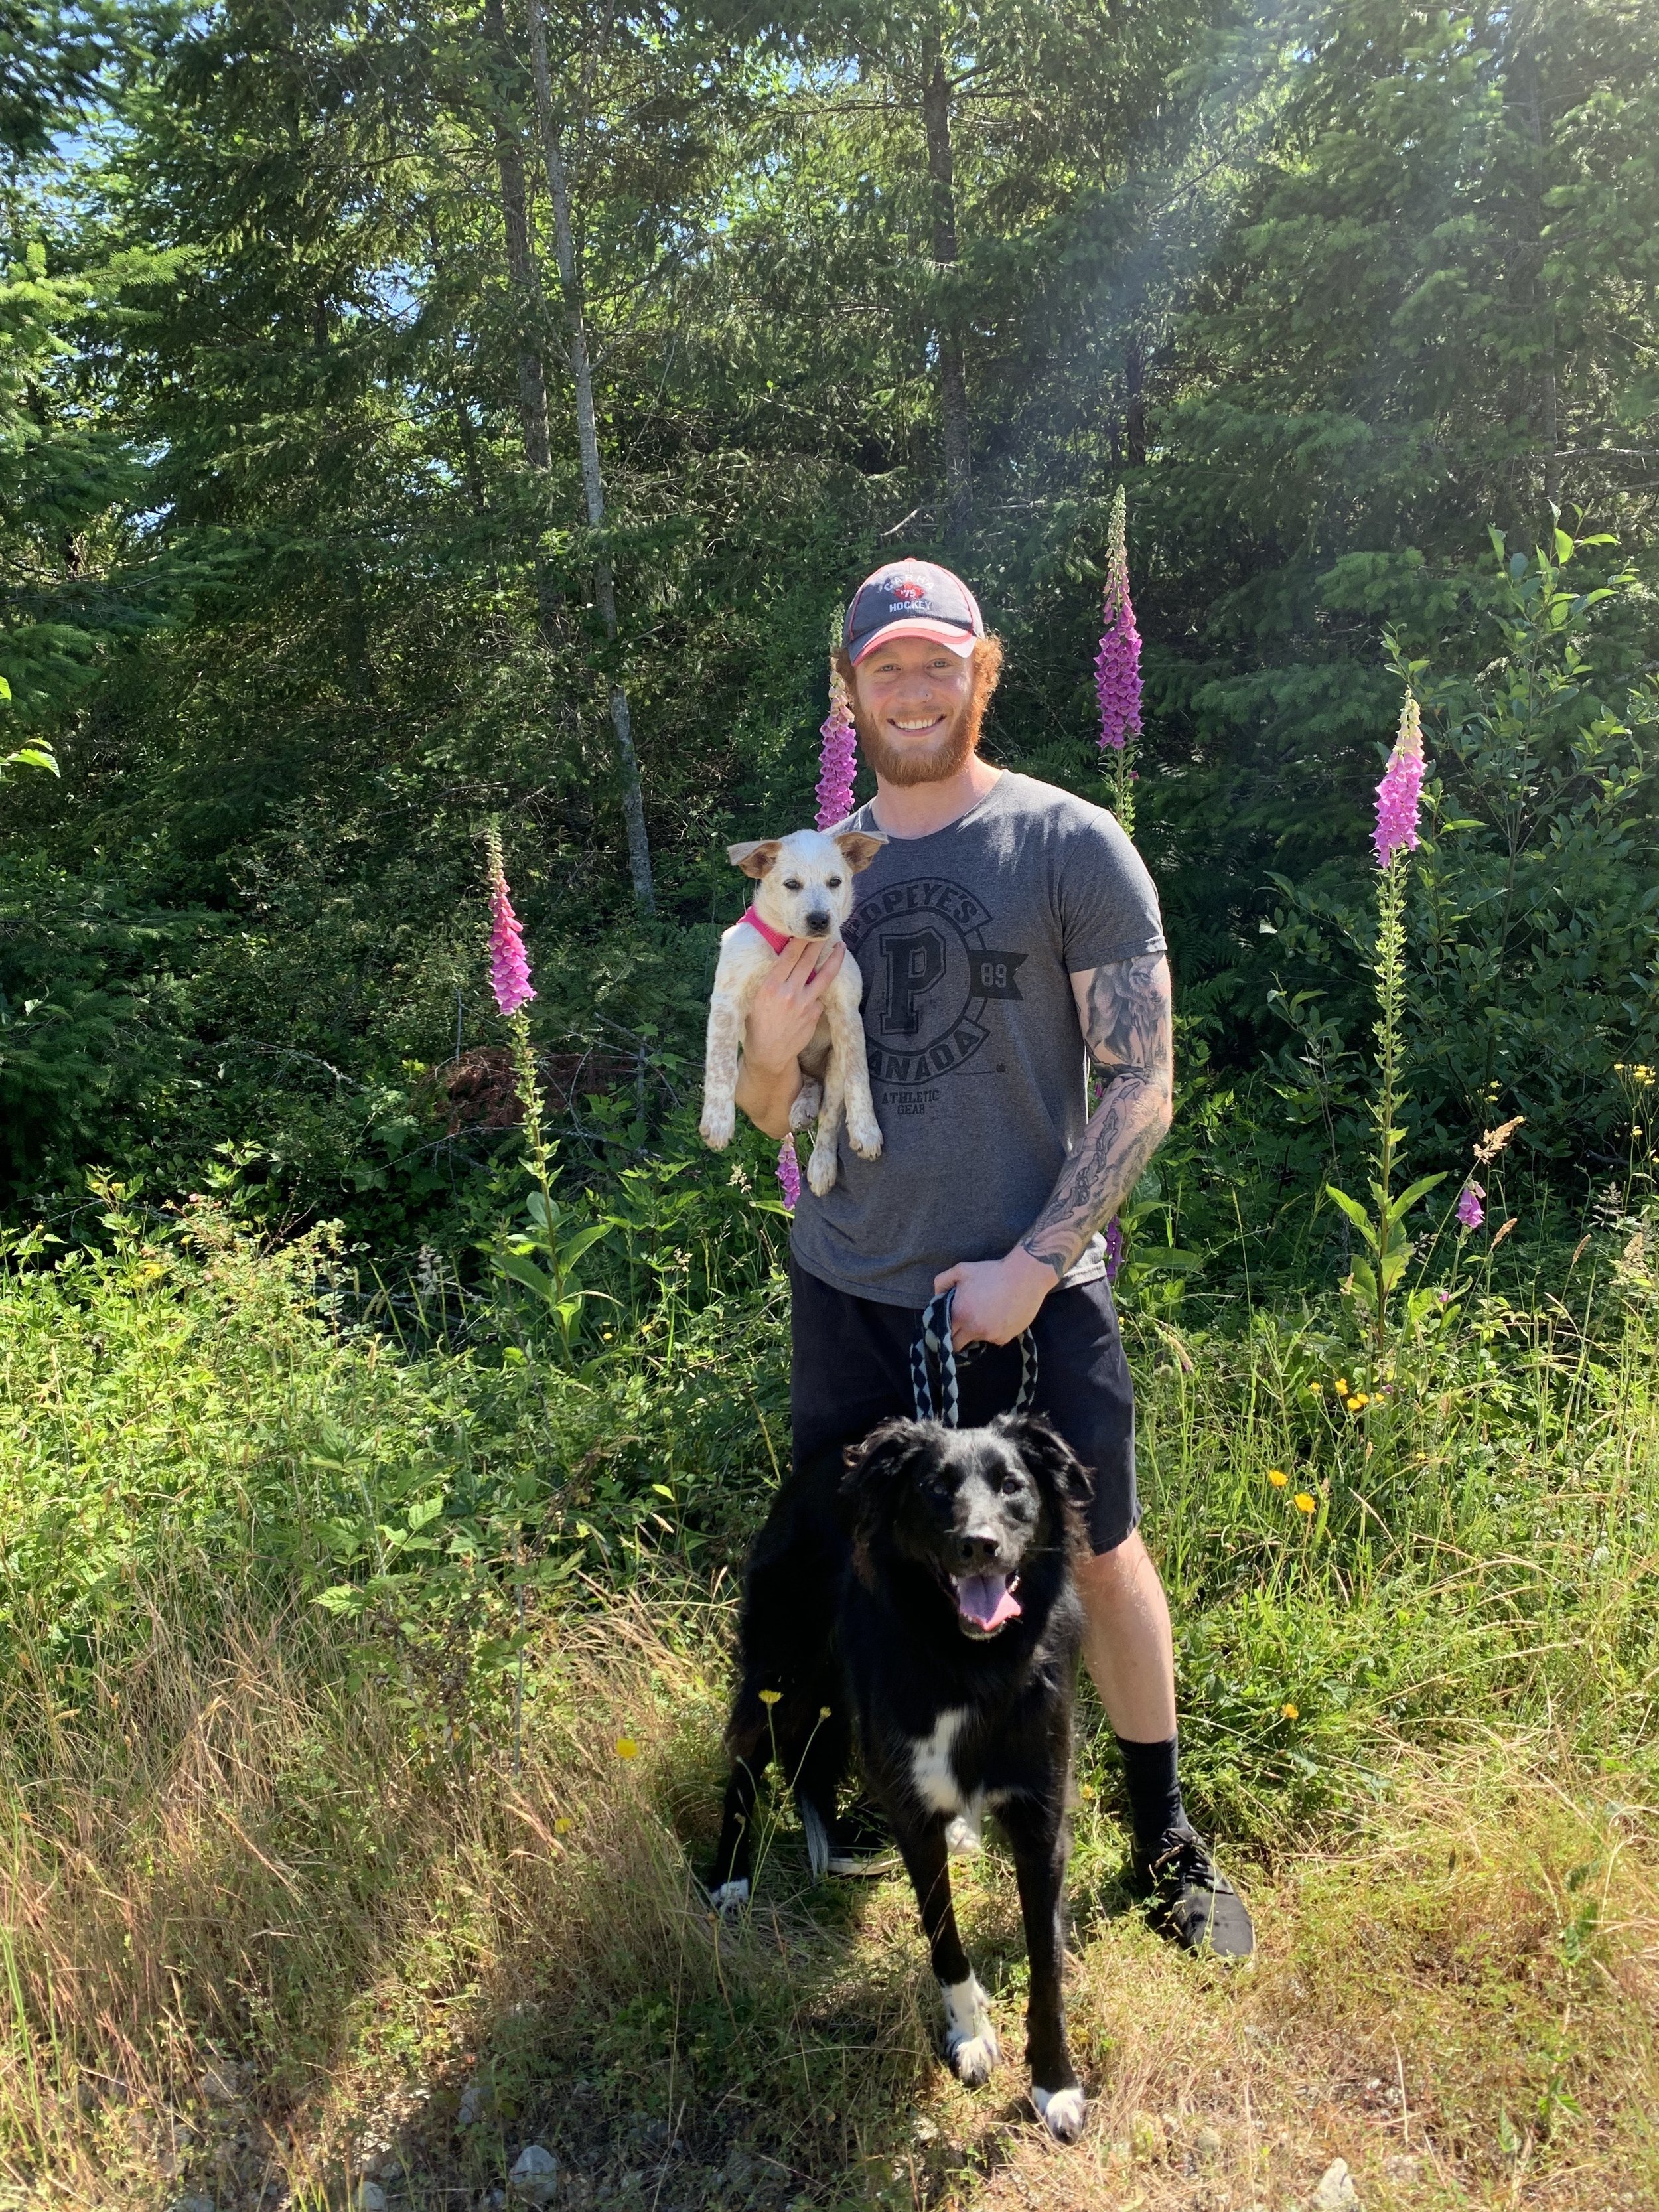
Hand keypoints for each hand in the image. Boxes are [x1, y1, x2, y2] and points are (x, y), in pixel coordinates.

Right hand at [743, 937, 844, 1073]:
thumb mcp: (756, 998)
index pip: (789, 956)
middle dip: (818, 943)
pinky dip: (819, 992)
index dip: (799, 940)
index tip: (806, 930)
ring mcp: (805, 1004)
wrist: (769, 1053)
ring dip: (834, 959)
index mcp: (770, 986)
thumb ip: (771, 980)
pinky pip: (819, 997)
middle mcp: (789, 992)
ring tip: (841, 946)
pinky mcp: (815, 1014)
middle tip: (826, 930)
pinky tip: (817, 989)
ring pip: (824, 976)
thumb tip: (782, 958)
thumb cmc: (758, 1024)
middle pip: (808, 961)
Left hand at [933, 1247, 1054, 1348]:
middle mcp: (974, 1329)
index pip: (944, 1335)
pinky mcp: (1005, 1338)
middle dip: (958, 1337)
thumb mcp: (961, 1270)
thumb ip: (942, 1282)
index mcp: (959, 1314)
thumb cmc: (991, 1272)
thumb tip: (936, 1296)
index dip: (944, 1331)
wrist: (1025, 1276)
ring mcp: (991, 1336)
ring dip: (978, 1331)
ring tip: (987, 1313)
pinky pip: (995, 1338)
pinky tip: (1000, 1315)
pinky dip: (994, 1331)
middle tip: (963, 1325)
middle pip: (958, 1345)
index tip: (947, 1327)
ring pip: (978, 1340)